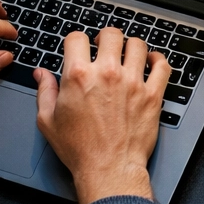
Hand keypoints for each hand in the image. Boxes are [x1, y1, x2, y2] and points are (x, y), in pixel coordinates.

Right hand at [32, 27, 167, 203]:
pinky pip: (162, 66)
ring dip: (131, 46)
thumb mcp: (48, 120)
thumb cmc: (79, 149)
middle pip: (111, 34)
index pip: (77, 38)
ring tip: (128, 54)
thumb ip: (45, 91)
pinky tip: (152, 62)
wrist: (108, 169)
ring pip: (138, 45)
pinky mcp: (152, 94)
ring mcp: (132, 82)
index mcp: (79, 77)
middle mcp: (107, 74)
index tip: (79, 47)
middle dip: (105, 38)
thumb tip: (41, 73)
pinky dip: (158, 59)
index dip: (76, 41)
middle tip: (105, 47)